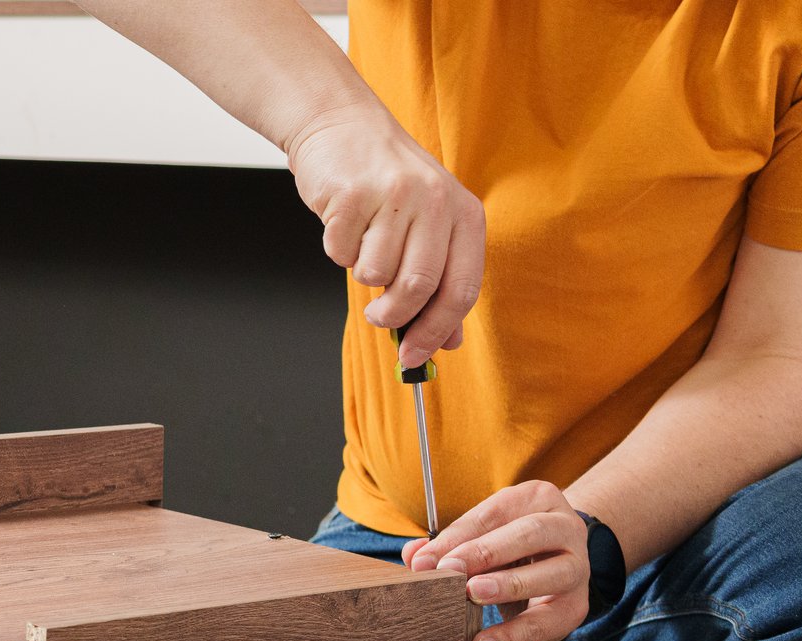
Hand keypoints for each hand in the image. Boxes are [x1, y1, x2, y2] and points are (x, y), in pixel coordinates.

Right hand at [287, 107, 485, 366]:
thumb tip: (446, 341)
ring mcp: (393, 195)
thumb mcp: (428, 227)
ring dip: (361, 269)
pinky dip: (338, 248)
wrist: (341, 125)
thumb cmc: (387, 183)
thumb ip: (441, 282)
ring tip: (363, 240)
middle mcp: (435, 201)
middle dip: (393, 316)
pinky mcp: (352, 194)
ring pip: (375, 274)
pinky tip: (345, 221)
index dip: (436, 332)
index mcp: (463, 214)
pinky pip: (340, 253)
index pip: (460, 289)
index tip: (415, 356)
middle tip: (379, 317)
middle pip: (418, 288)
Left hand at [401, 481, 590, 640]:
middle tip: (450, 572)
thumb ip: (450, 544)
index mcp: (536, 499)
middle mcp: (565, 527)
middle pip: (530, 533)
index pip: (494, 514)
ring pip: (553, 573)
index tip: (425, 562)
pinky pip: (549, 621)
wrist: (558, 562)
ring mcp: (578, 566)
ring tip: (473, 597)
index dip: (457, 537)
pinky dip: (514, 634)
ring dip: (510, 585)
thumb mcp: (481, 536)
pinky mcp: (576, 605)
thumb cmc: (509, 544)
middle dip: (486, 552)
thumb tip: (414, 557)